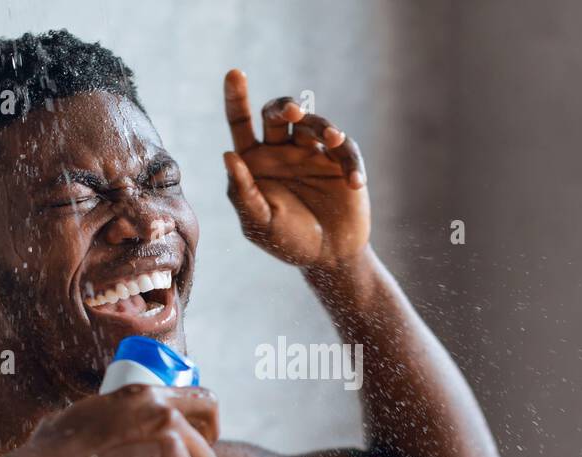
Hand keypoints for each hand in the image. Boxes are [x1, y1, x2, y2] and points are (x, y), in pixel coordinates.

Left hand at [223, 69, 370, 272]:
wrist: (329, 257)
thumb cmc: (288, 241)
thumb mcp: (260, 222)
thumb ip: (243, 191)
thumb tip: (228, 154)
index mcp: (254, 161)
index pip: (241, 122)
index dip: (237, 97)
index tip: (234, 73)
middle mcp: (281, 150)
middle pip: (278, 114)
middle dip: (285, 108)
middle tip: (293, 113)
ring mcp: (311, 153)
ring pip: (314, 123)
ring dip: (323, 127)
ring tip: (333, 139)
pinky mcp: (340, 161)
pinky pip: (346, 150)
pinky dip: (350, 162)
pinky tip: (353, 182)